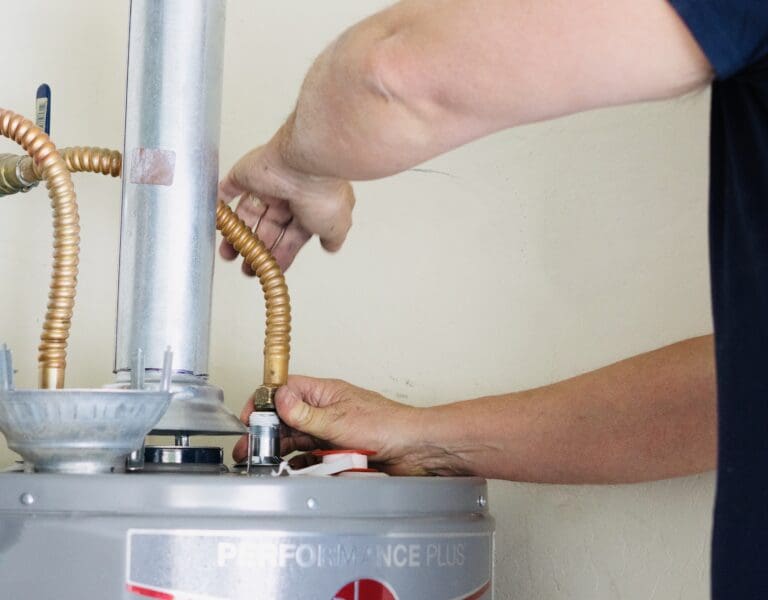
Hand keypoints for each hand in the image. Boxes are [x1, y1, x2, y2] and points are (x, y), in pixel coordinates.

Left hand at [218, 140, 354, 271]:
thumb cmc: (323, 192)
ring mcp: (266, 185)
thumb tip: (331, 245)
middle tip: (247, 267)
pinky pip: (227, 191)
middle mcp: (288, 197)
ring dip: (237, 236)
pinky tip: (217, 220)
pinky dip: (220, 206)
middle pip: (267, 228)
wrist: (305, 164)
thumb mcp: (337, 226)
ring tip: (229, 254)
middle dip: (257, 250)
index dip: (280, 256)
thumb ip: (332, 237)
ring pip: (247, 214)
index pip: (291, 238)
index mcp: (309, 208)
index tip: (270, 270)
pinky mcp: (245, 175)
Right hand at [233, 376, 435, 474]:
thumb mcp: (339, 420)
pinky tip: (291, 471)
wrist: (415, 450)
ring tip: (266, 462)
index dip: (265, 403)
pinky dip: (300, 464)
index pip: (286, 390)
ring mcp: (331, 431)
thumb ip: (305, 413)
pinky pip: (311, 457)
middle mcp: (326, 410)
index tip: (249, 419)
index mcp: (325, 393)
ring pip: (297, 439)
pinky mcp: (338, 451)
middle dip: (267, 432)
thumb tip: (279, 399)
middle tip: (249, 449)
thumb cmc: (388, 425)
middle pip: (287, 418)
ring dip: (282, 450)